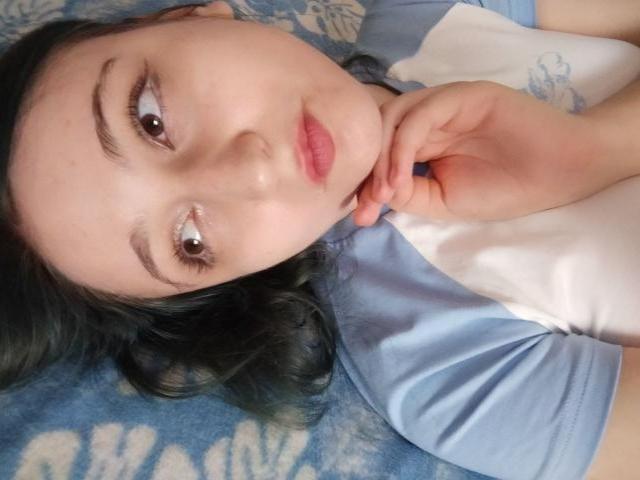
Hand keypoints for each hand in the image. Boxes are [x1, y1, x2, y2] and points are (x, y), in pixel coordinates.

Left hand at [353, 81, 624, 225]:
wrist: (559, 173)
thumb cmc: (505, 188)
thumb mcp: (445, 200)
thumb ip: (409, 193)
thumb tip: (375, 191)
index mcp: (422, 142)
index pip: (379, 154)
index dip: (365, 184)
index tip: (360, 218)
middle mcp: (427, 119)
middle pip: (379, 134)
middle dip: (366, 172)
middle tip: (365, 209)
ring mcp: (443, 104)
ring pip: (392, 119)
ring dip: (381, 158)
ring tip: (383, 194)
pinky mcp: (461, 95)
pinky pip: (420, 115)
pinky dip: (403, 146)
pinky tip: (399, 177)